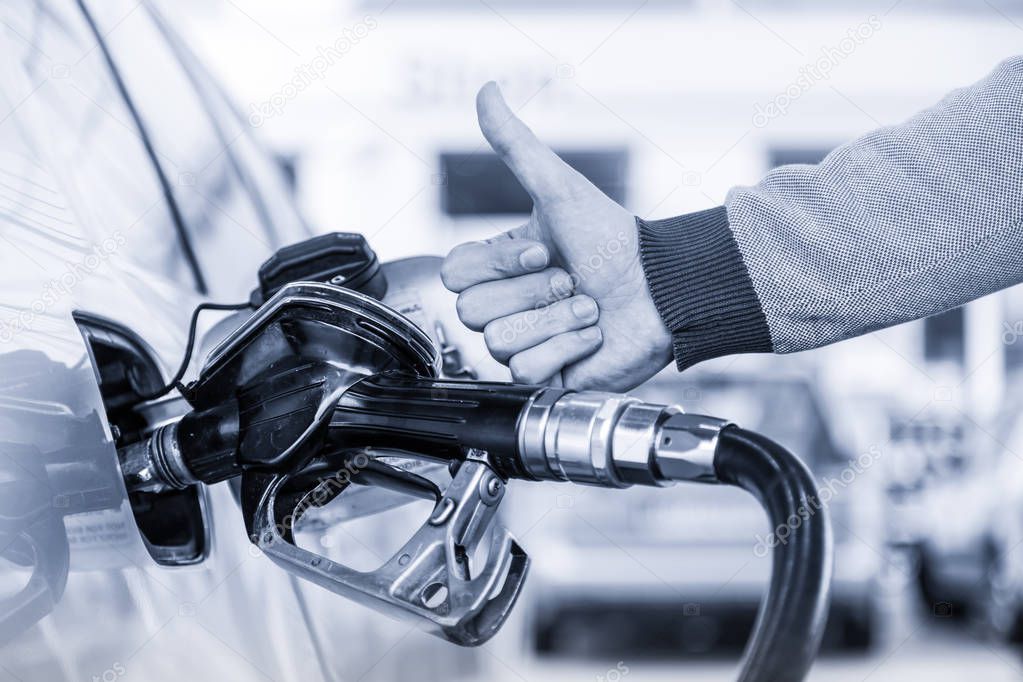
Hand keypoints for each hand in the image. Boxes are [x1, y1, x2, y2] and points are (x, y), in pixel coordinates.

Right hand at [440, 82, 672, 390]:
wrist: (661, 289)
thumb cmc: (611, 238)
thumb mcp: (559, 188)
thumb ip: (515, 144)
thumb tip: (486, 90)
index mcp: (497, 267)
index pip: (455, 274)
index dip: (498, 265)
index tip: (544, 249)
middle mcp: (504, 306)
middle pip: (473, 311)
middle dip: (533, 293)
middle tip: (572, 280)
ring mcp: (522, 344)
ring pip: (499, 342)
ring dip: (555, 320)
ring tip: (589, 308)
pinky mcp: (544, 377)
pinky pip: (527, 371)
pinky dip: (568, 349)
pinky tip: (592, 336)